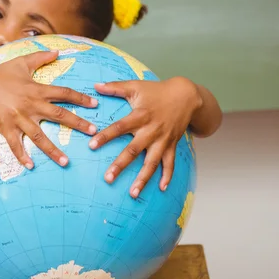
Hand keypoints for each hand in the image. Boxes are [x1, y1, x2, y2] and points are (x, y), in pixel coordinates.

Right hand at [0, 51, 97, 168]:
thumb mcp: (20, 62)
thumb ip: (40, 58)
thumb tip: (58, 51)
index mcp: (37, 89)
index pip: (64, 93)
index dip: (81, 98)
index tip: (95, 104)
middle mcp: (31, 104)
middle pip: (59, 115)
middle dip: (78, 124)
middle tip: (94, 133)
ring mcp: (18, 118)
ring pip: (39, 136)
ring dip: (53, 150)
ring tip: (66, 162)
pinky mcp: (5, 127)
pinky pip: (15, 145)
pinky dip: (22, 156)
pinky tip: (30, 166)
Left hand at [88, 77, 201, 197]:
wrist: (187, 95)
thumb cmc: (157, 91)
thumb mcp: (136, 86)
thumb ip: (115, 87)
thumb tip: (95, 85)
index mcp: (140, 116)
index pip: (120, 127)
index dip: (106, 136)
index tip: (92, 145)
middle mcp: (151, 131)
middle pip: (134, 150)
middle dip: (121, 165)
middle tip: (108, 178)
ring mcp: (163, 140)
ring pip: (152, 163)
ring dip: (143, 179)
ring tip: (133, 193)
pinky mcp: (172, 145)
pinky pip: (170, 163)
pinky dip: (168, 176)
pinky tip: (162, 189)